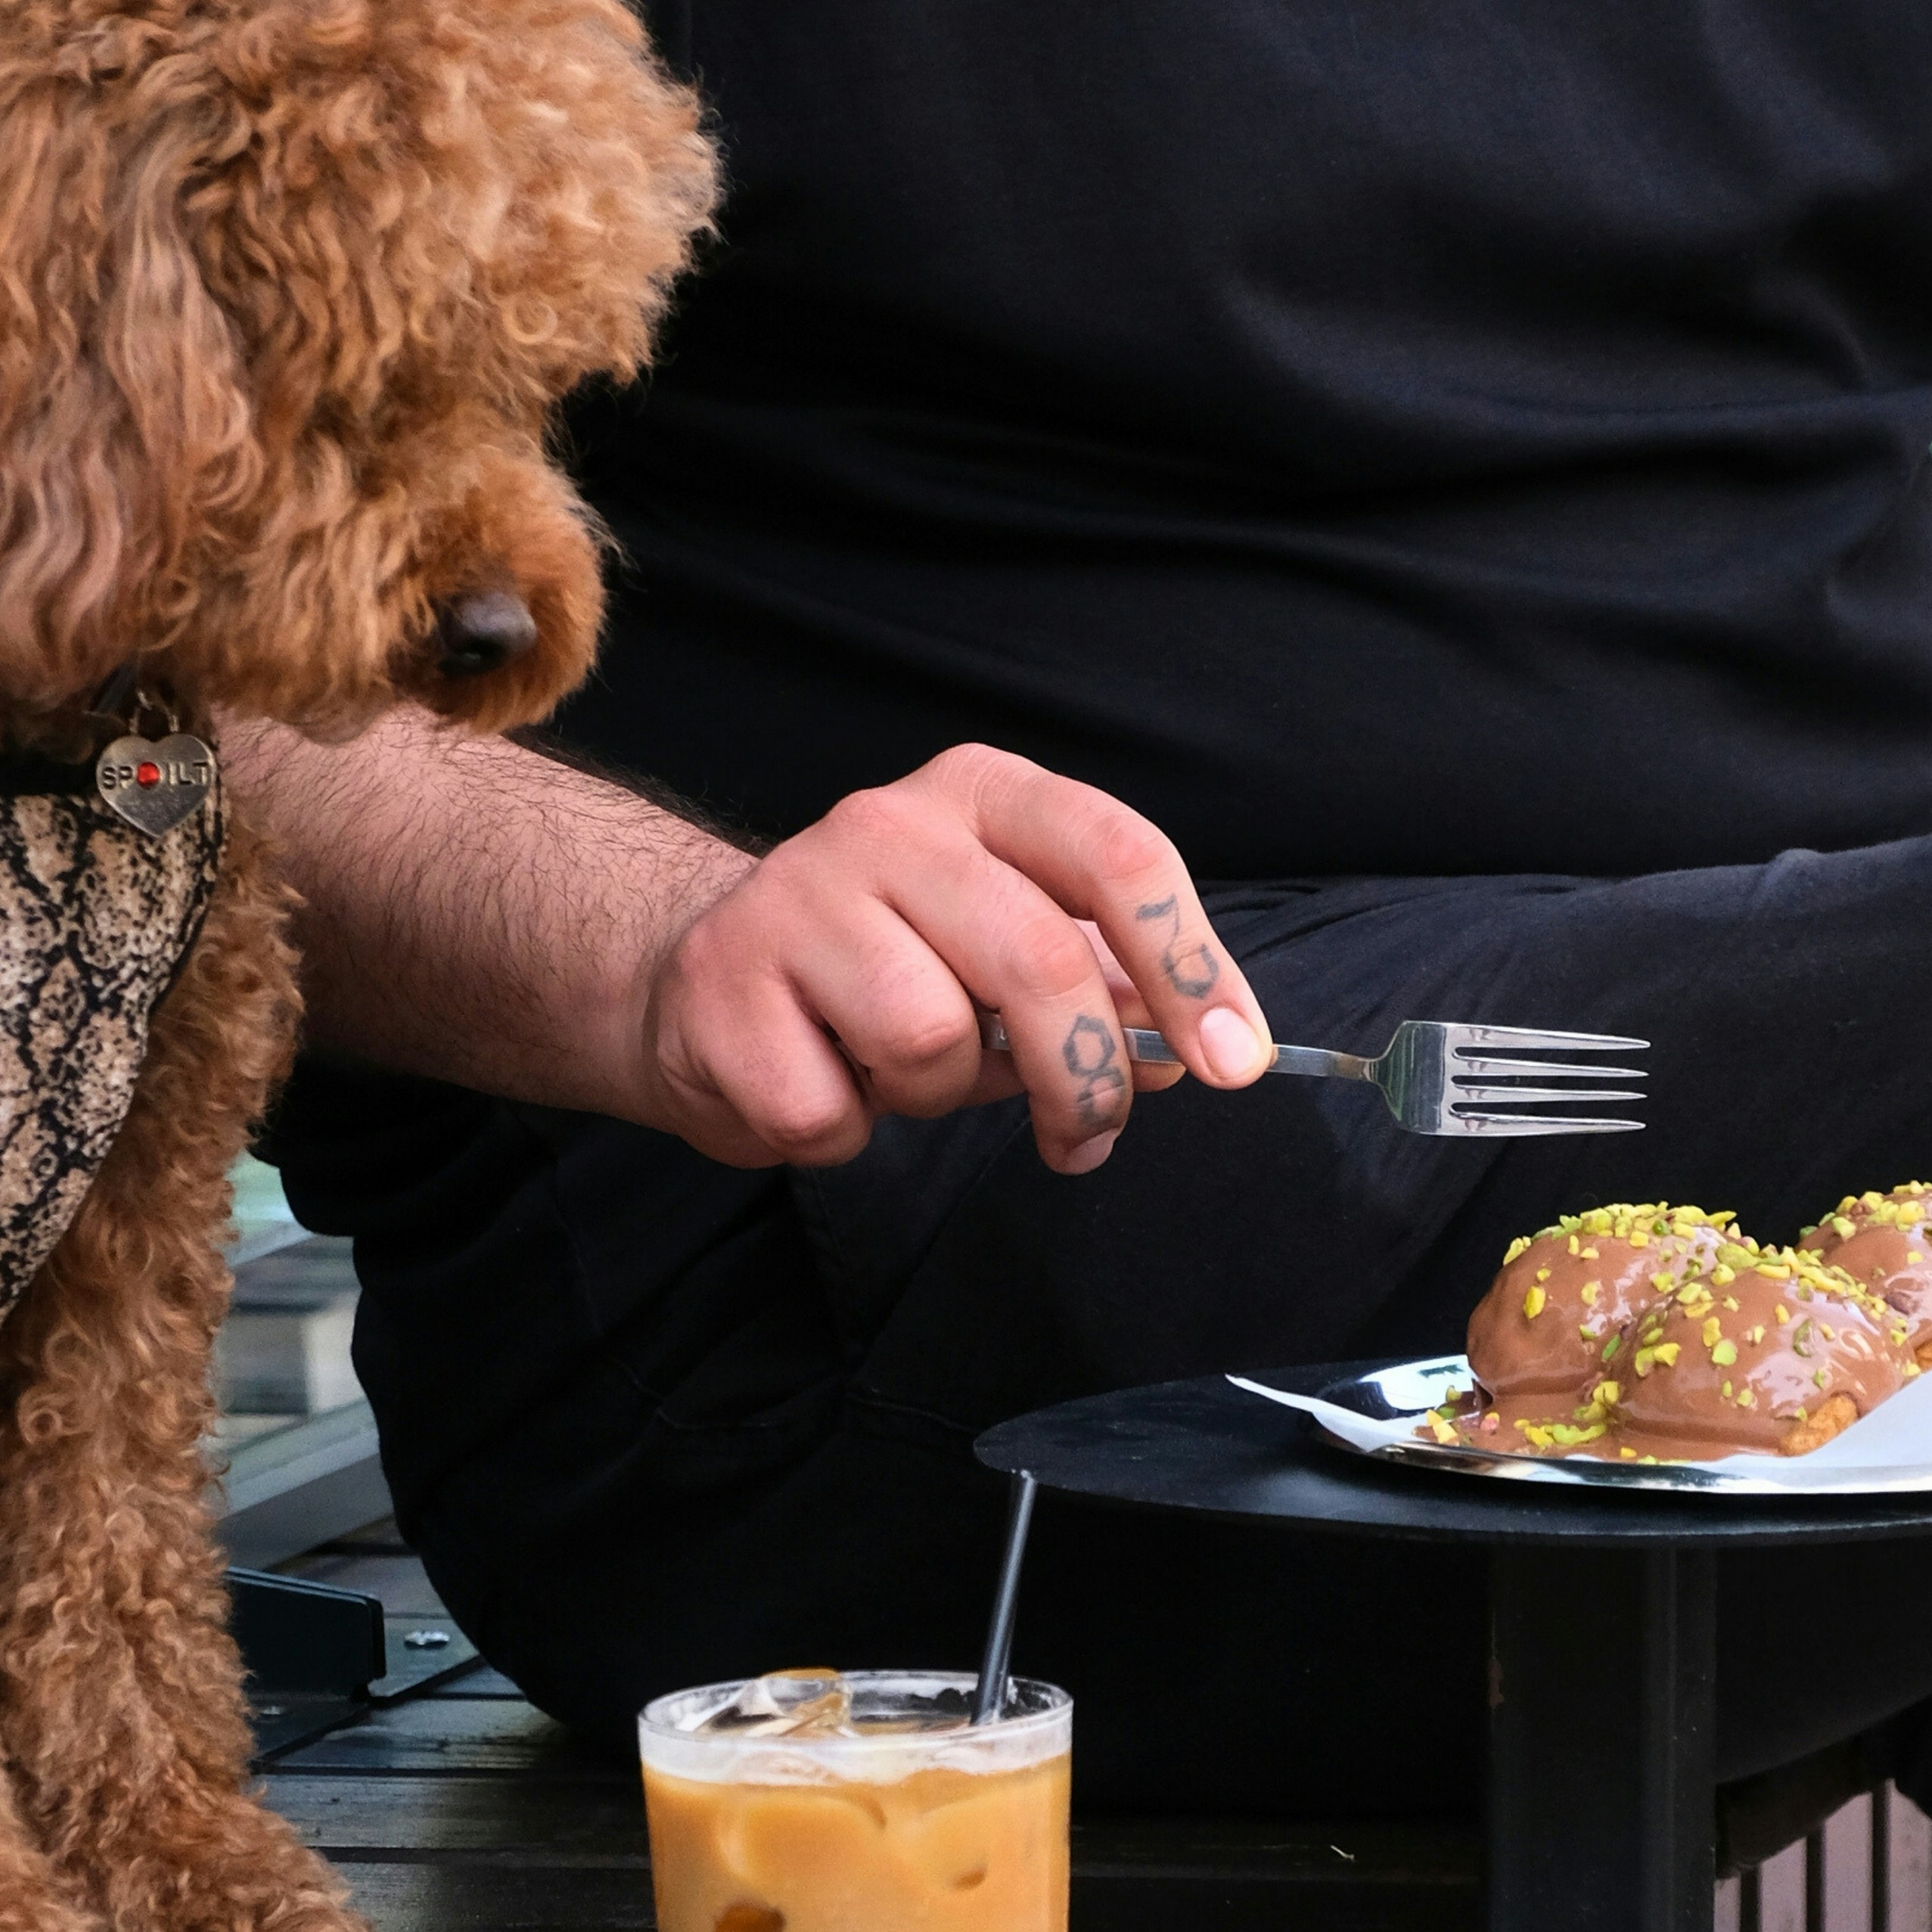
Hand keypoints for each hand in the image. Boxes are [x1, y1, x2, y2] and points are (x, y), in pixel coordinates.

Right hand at [633, 741, 1274, 1172]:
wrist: (697, 974)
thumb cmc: (881, 964)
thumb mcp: (1006, 946)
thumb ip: (1102, 983)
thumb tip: (1202, 1045)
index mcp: (982, 795)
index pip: (1117, 855)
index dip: (1190, 964)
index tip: (1234, 1061)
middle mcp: (889, 824)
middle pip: (1039, 960)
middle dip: (1084, 1076)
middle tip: (1086, 1137)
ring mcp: (795, 897)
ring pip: (930, 1040)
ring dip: (938, 1097)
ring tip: (899, 1075)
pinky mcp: (722, 986)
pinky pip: (830, 1110)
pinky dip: (843, 1134)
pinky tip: (822, 1088)